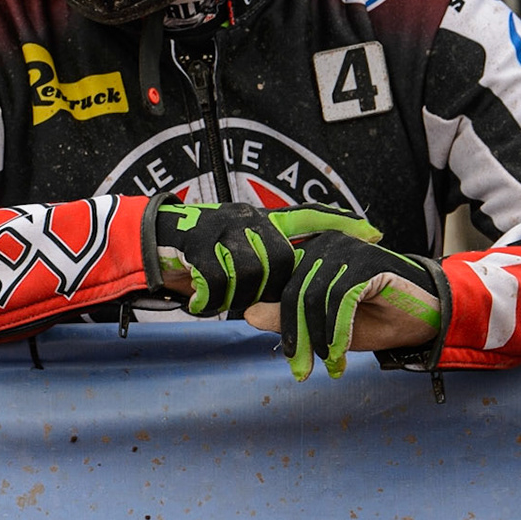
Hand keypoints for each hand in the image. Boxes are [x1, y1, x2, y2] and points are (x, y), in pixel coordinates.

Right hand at [148, 202, 376, 315]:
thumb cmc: (195, 255)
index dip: (340, 223)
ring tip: (219, 299)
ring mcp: (221, 226)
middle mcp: (244, 217)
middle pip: (280, 259)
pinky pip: (218, 280)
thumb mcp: (234, 255)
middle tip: (246, 300)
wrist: (147, 242)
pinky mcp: (196, 241)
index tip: (373, 232)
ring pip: (250, 271)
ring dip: (236, 295)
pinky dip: (210, 300)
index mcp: (258, 219)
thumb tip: (296, 282)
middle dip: (270, 289)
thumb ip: (265, 264)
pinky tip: (201, 304)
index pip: (307, 215)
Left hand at [242, 232, 441, 380]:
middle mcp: (325, 245)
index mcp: (311, 254)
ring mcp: (347, 250)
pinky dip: (336, 331)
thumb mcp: (327, 325)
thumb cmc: (378, 318)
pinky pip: (339, 299)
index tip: (291, 358)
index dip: (282, 323)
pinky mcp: (368, 261)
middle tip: (302, 369)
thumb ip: (290, 318)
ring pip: (313, 297)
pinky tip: (340, 353)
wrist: (429, 317)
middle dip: (297, 336)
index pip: (281, 287)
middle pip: (294, 293)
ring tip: (329, 362)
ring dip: (318, 338)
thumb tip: (248, 314)